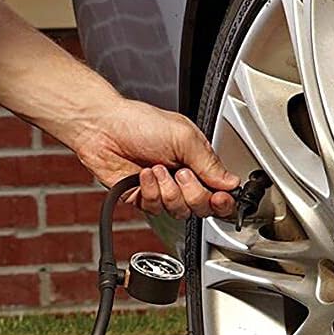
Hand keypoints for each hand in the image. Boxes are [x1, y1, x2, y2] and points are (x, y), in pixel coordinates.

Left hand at [74, 98, 239, 219]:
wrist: (103, 128)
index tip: (219, 198)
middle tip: (182, 174)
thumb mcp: (184, 137)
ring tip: (157, 169)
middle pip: (201, 207)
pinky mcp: (142, 198)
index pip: (219, 191)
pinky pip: (154, 209)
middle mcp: (181, 178)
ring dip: (168, 191)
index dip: (222, 200)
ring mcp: (161, 189)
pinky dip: (149, 191)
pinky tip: (142, 175)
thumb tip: (231, 183)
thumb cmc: (139, 123)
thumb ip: (210, 163)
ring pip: (178, 211)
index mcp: (197, 160)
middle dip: (193, 194)